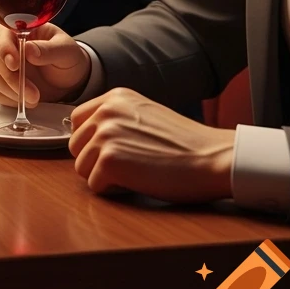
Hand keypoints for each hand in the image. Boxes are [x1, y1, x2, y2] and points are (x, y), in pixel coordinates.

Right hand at [0, 23, 91, 107]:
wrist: (68, 80)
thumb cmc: (67, 58)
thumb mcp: (66, 51)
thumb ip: (50, 49)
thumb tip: (29, 49)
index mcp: (17, 28)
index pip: (0, 35)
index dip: (4, 49)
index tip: (15, 65)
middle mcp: (2, 43)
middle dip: (12, 78)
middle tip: (33, 93)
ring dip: (9, 90)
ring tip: (34, 98)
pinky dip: (6, 98)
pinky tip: (23, 101)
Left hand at [69, 88, 233, 201]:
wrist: (214, 158)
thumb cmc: (186, 143)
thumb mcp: (146, 114)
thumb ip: (117, 118)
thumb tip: (89, 135)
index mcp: (114, 97)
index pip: (77, 120)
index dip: (90, 141)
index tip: (110, 151)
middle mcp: (105, 112)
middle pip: (76, 146)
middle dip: (95, 161)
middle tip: (127, 166)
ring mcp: (105, 135)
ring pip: (81, 167)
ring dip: (103, 177)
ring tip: (134, 173)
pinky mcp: (110, 161)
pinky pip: (95, 185)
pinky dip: (113, 191)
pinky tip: (138, 183)